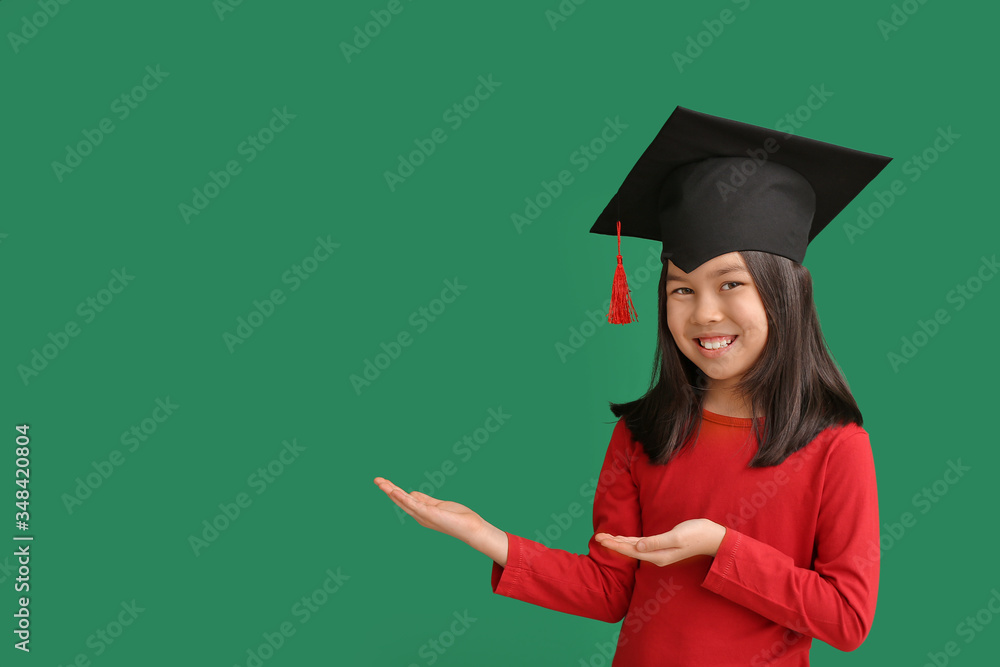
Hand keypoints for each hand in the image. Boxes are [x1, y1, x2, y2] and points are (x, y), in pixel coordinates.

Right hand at [373, 476, 496, 551]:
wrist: (470, 528)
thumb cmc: (457, 518)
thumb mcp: (438, 505)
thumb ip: (425, 500)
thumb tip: (411, 493)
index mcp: (421, 513)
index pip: (404, 499)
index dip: (394, 490)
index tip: (384, 482)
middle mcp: (419, 516)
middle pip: (400, 500)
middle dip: (388, 490)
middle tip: (376, 479)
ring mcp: (423, 515)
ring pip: (403, 501)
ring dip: (391, 491)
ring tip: (380, 482)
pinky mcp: (428, 514)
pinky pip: (412, 504)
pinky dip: (402, 497)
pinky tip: (394, 491)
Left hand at [595, 519, 726, 566]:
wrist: (713, 537)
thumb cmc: (697, 534)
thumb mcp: (677, 538)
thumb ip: (656, 543)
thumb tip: (638, 548)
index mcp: (658, 556)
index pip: (630, 551)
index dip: (614, 545)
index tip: (600, 539)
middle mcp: (656, 556)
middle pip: (629, 550)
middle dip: (613, 543)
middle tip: (597, 536)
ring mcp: (659, 552)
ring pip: (634, 548)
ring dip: (619, 542)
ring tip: (604, 538)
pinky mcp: (662, 546)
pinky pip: (641, 545)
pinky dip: (629, 542)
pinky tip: (622, 539)